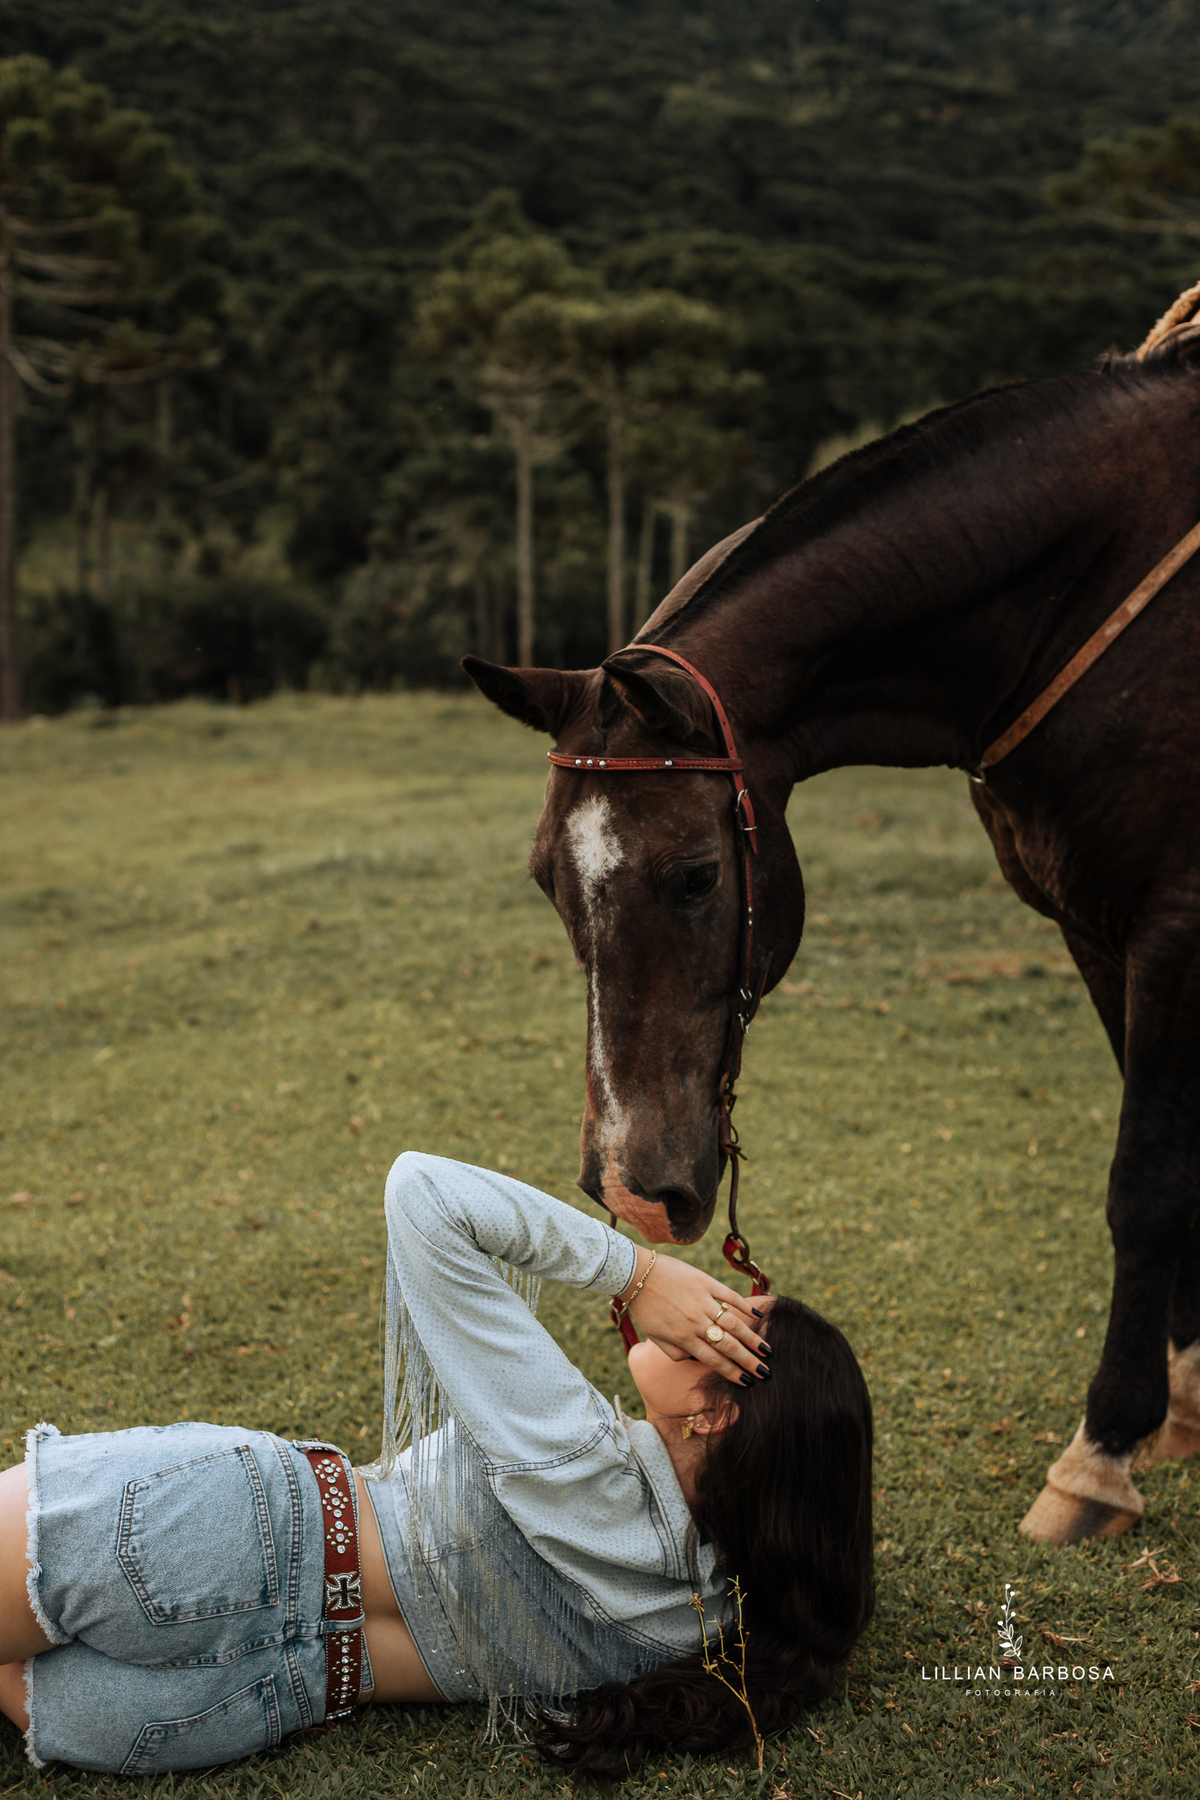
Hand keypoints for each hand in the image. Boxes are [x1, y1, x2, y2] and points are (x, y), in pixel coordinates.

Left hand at [623, 1250, 770, 1385]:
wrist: (637, 1274)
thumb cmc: (645, 1307)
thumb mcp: (655, 1337)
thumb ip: (676, 1352)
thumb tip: (696, 1359)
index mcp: (683, 1337)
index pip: (714, 1360)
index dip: (732, 1372)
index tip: (748, 1382)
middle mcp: (695, 1322)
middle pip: (728, 1346)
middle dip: (749, 1361)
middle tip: (765, 1372)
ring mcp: (702, 1301)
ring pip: (733, 1323)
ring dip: (752, 1338)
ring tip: (767, 1350)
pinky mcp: (704, 1282)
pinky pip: (729, 1295)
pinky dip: (744, 1305)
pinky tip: (758, 1315)